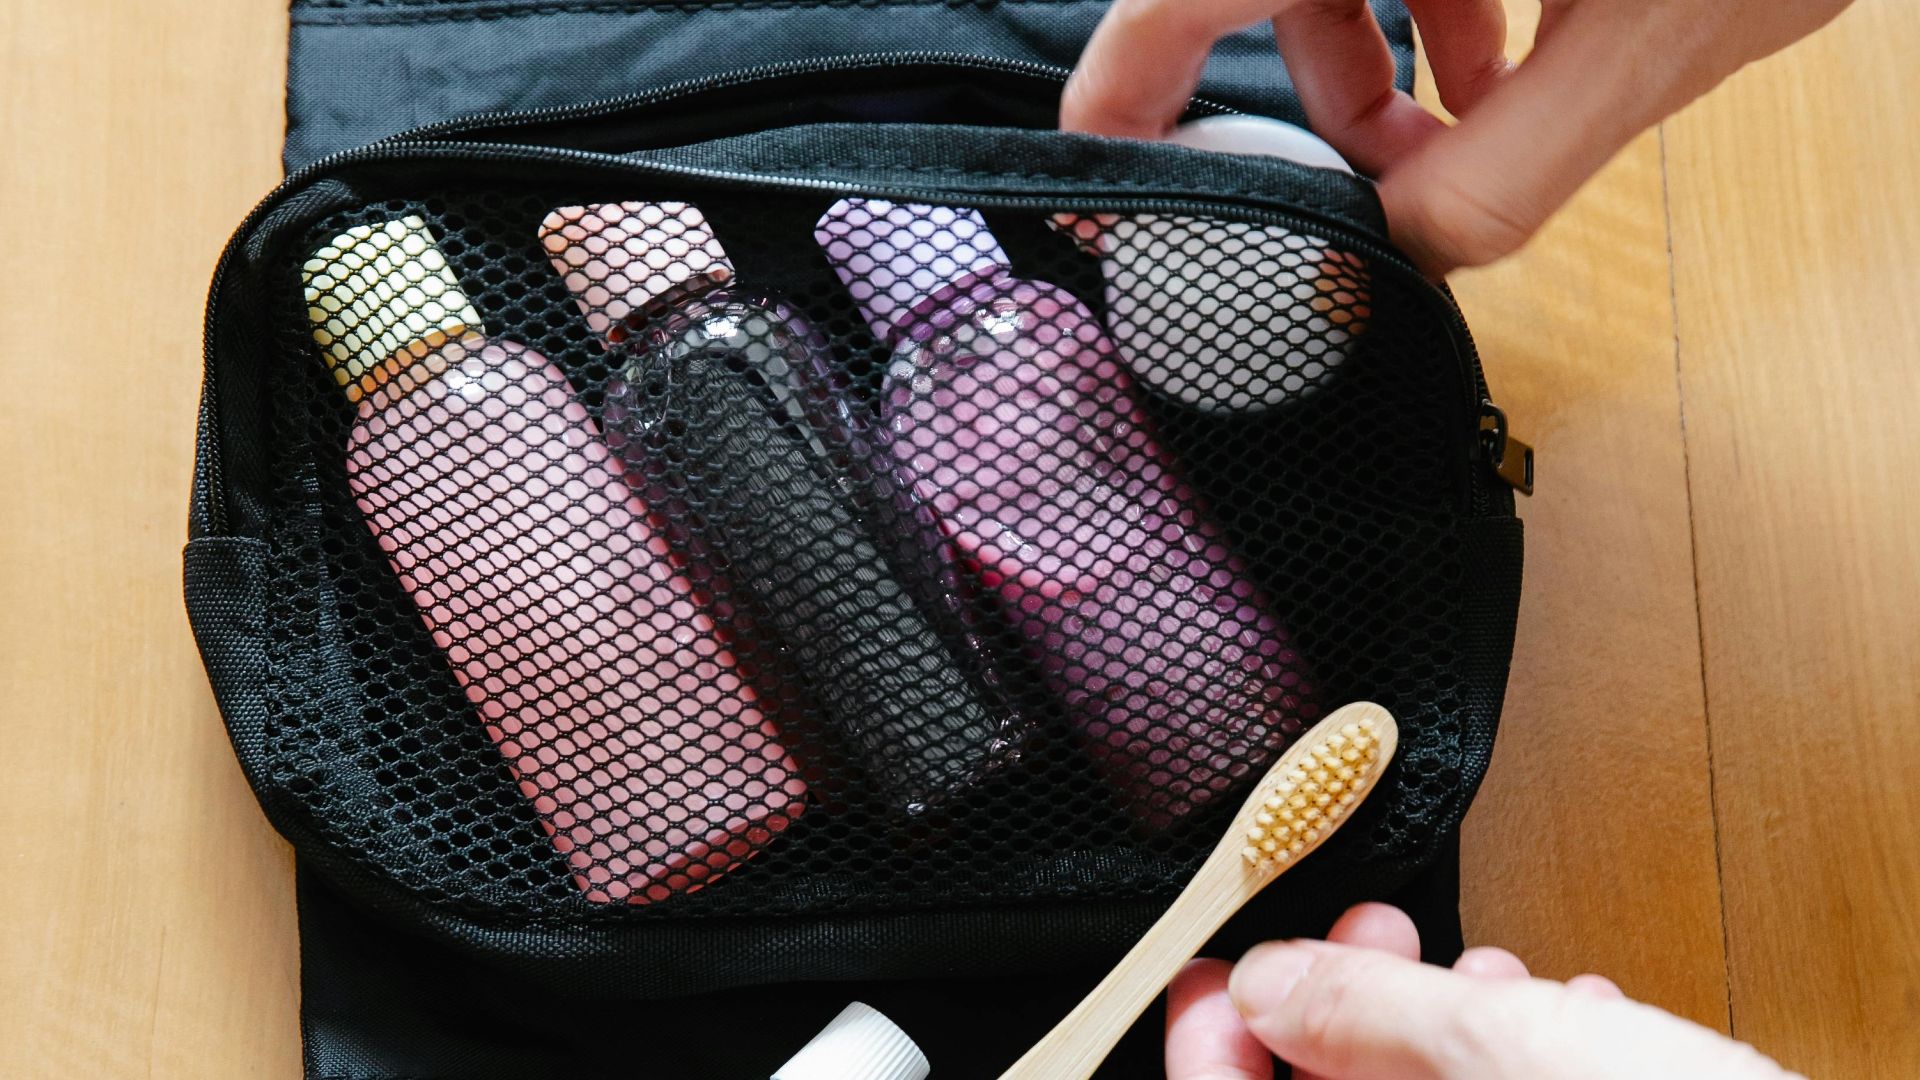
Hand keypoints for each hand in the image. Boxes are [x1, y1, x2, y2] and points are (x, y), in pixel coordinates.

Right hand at [1062, 0, 1852, 273]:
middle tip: (1363, 195)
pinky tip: (1511, 67)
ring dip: (1389, 67)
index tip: (1092, 177)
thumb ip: (1512, 173)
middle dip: (1318, 106)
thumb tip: (1404, 254)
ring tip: (1470, 135)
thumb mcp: (1648, 35)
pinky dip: (1440, 10)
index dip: (1120, 92)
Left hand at [1165, 903, 1798, 1078]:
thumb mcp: (1519, 1059)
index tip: (1210, 973)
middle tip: (1367, 934)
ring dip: (1440, 1033)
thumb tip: (1270, 980)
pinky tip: (1572, 1022)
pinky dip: (1519, 1072)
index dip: (1208, 1052)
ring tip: (1491, 968)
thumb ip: (1373, 1014)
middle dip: (1343, 1015)